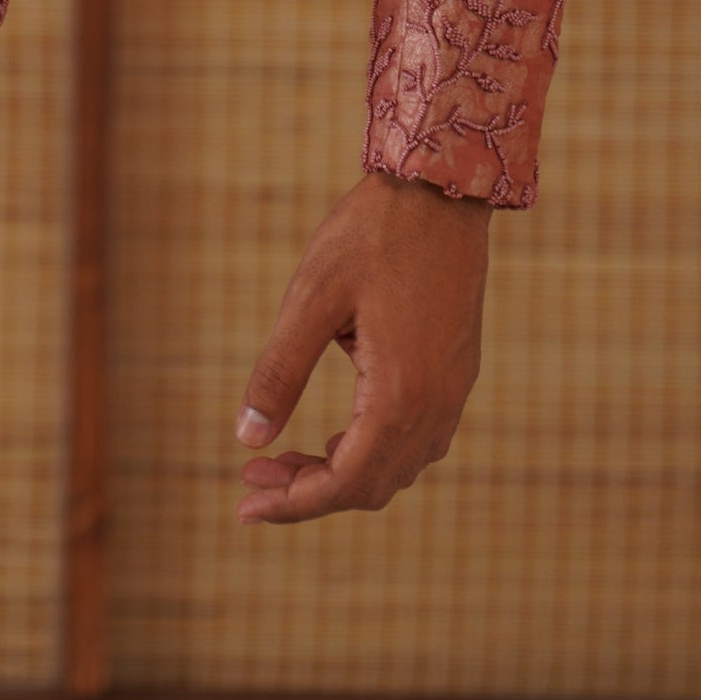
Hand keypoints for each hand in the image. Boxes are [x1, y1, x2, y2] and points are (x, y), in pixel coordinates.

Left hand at [233, 170, 489, 525]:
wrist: (439, 191)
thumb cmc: (369, 237)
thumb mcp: (310, 300)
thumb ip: (279, 371)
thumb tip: (245, 440)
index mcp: (400, 395)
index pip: (345, 482)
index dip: (294, 503)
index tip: (245, 508)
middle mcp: (436, 406)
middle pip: (370, 485)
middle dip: (308, 493)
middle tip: (251, 481)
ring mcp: (453, 392)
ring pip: (395, 469)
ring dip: (339, 475)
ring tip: (280, 460)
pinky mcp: (455, 374)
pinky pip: (414, 442)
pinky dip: (369, 452)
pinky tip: (334, 435)